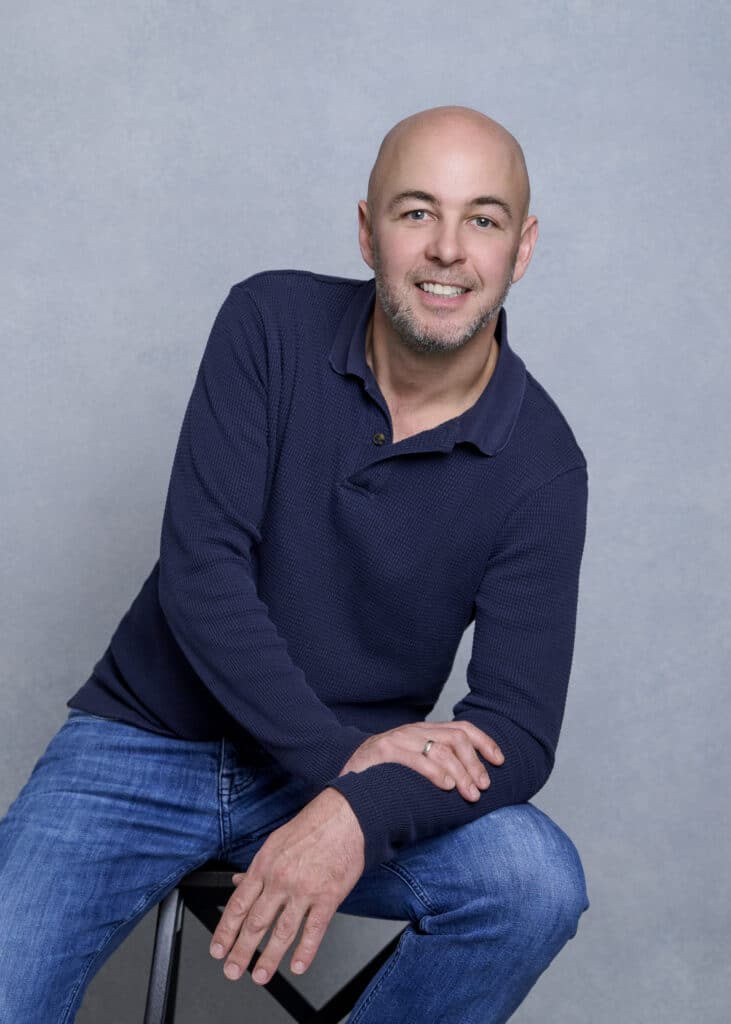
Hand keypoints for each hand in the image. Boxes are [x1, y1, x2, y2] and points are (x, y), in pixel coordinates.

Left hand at [209, 788, 364, 983]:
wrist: (345, 817)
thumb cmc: (311, 828)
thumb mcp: (275, 843)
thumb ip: (257, 868)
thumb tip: (238, 883)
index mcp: (264, 866)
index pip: (238, 905)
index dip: (225, 931)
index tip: (218, 949)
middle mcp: (280, 880)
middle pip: (255, 923)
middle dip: (241, 952)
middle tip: (232, 971)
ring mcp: (304, 890)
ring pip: (282, 932)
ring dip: (269, 958)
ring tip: (260, 976)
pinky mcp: (328, 897)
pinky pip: (314, 930)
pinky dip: (305, 951)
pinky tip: (298, 966)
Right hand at [339, 721, 504, 802]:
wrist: (343, 787)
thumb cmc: (383, 782)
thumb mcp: (414, 768)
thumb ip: (438, 767)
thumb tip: (475, 784)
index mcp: (424, 733)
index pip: (462, 729)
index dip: (485, 743)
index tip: (500, 761)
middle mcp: (414, 732)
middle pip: (456, 739)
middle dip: (475, 764)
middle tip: (483, 788)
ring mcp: (398, 740)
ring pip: (441, 749)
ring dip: (461, 773)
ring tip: (470, 794)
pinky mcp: (384, 752)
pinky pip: (416, 759)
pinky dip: (436, 772)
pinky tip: (447, 787)